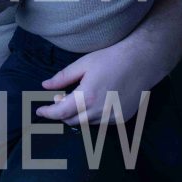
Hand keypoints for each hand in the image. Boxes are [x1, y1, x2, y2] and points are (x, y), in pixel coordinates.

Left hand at [35, 40, 151, 125]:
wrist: (141, 62)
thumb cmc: (111, 59)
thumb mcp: (83, 64)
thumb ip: (62, 77)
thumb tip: (45, 85)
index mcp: (87, 97)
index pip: (60, 112)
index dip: (48, 113)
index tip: (40, 111)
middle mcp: (99, 111)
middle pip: (72, 121)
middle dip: (61, 114)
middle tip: (59, 100)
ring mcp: (112, 117)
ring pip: (86, 123)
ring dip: (77, 115)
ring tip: (77, 99)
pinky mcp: (122, 119)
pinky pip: (101, 123)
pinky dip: (93, 116)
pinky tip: (95, 102)